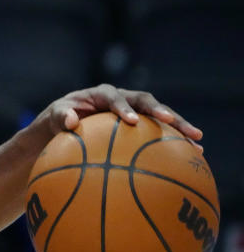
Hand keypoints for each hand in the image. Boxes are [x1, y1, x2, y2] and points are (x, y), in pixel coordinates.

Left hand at [38, 83, 203, 150]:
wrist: (67, 126)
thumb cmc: (59, 121)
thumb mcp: (53, 117)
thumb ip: (60, 116)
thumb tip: (69, 121)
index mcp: (101, 94)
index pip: (114, 96)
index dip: (123, 107)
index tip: (131, 121)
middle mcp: (122, 98)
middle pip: (146, 102)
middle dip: (162, 112)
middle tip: (175, 124)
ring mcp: (134, 111)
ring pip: (160, 116)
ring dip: (178, 126)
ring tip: (197, 140)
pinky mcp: (143, 125)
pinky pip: (160, 133)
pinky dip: (175, 142)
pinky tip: (194, 156)